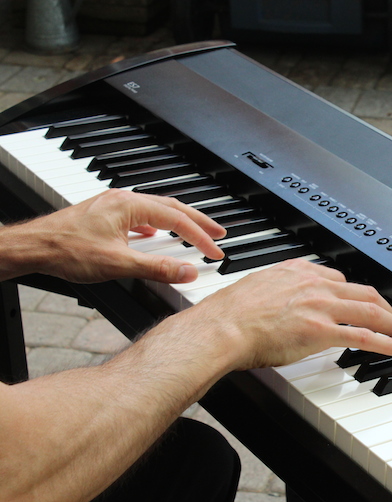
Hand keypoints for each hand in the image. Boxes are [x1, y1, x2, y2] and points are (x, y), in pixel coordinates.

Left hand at [24, 189, 226, 283]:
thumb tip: (188, 271)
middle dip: (198, 222)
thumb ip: (157, 268)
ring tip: (195, 232)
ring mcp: (113, 206)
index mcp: (130, 206)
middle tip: (219, 233)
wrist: (32, 248)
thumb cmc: (66, 250)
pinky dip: (157, 224)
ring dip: (179, 222)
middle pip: (172, 208)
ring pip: (156, 210)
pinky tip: (155, 234)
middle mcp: (123, 200)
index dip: (200, 237)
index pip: (177, 220)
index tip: (215, 251)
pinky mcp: (105, 215)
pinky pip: (140, 216)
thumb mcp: (118, 263)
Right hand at [176, 258, 391, 367]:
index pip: (340, 280)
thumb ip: (279, 292)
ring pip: (371, 312)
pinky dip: (388, 343)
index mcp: (299, 272)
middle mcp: (314, 284)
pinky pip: (364, 336)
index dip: (357, 294)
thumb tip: (283, 305)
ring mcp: (320, 306)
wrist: (221, 326)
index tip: (364, 303)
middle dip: (386, 307)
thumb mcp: (258, 288)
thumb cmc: (230, 315)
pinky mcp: (322, 330)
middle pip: (364, 293)